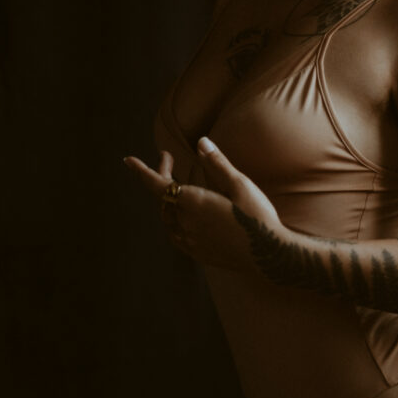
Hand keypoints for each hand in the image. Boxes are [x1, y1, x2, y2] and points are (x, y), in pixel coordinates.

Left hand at [123, 139, 281, 270]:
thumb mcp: (240, 185)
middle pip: (163, 198)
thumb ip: (217, 163)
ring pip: (168, 217)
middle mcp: (186, 223)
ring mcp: (190, 241)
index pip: (158, 184)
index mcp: (193, 203)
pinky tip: (183, 216)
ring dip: (168, 199)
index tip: (128, 160)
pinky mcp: (197, 253)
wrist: (269, 255)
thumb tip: (201, 142)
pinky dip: (173, 220)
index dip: (142, 171)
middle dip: (162, 177)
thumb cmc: (258, 217)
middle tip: (168, 159)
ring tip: (177, 185)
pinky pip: (175, 234)